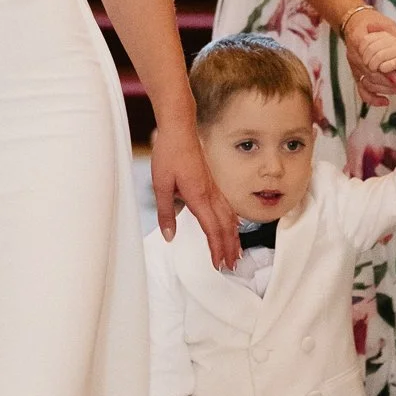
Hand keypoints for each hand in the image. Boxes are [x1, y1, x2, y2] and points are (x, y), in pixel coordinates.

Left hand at [151, 117, 237, 270]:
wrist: (179, 128)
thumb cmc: (169, 154)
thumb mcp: (160, 185)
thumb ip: (166, 212)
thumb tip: (170, 236)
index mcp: (198, 196)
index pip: (211, 228)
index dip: (216, 248)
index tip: (219, 264)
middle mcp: (210, 193)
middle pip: (225, 226)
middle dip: (229, 247)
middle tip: (231, 266)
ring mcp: (213, 187)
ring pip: (229, 217)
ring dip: (233, 236)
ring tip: (236, 252)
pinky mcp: (211, 183)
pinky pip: (226, 207)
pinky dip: (232, 222)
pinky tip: (233, 226)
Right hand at [343, 7, 395, 104]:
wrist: (354, 22)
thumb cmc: (372, 22)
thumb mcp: (389, 25)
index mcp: (359, 41)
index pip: (371, 60)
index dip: (386, 70)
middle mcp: (354, 56)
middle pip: (371, 75)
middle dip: (390, 83)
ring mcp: (353, 66)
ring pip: (368, 83)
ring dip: (385, 90)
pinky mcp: (355, 73)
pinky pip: (361, 89)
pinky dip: (372, 98)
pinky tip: (384, 102)